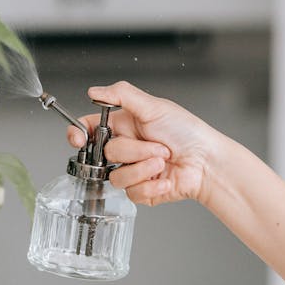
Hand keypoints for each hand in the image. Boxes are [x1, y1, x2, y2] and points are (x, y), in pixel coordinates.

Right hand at [68, 81, 221, 206]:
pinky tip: (165, 177)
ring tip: (163, 160)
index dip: (78, 135)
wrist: (206, 162)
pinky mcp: (140, 191)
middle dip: (133, 151)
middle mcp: (125, 149)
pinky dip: (151, 184)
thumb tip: (94, 91)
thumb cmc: (187, 132)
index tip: (79, 139)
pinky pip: (131, 193)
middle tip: (156, 146)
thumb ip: (121, 95)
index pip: (89, 130)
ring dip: (143, 168)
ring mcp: (131, 171)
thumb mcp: (154, 107)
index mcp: (123, 126)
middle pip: (104, 154)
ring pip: (116, 177)